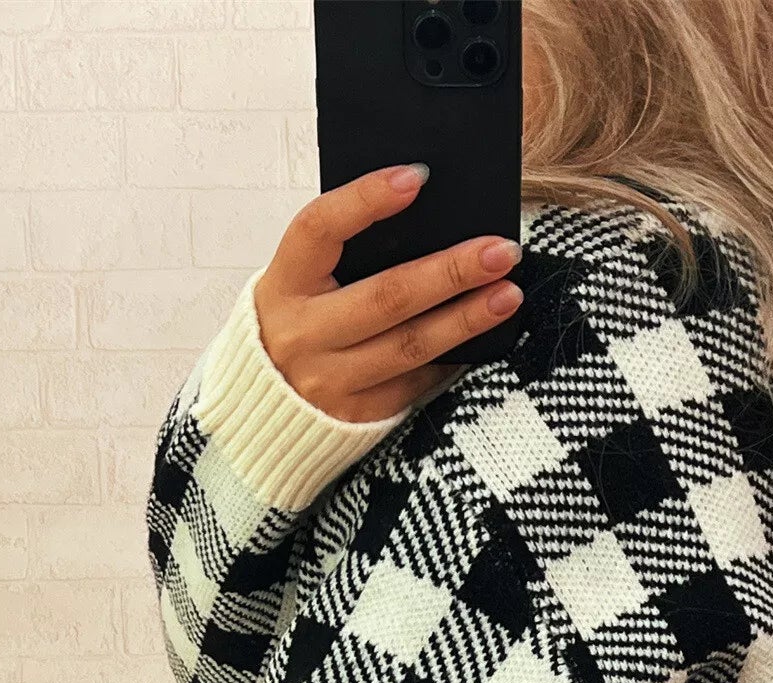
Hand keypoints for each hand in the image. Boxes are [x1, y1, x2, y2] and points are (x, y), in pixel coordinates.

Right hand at [252, 163, 523, 422]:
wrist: (265, 407)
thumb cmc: (298, 321)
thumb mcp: (301, 282)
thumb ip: (347, 253)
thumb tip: (425, 212)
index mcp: (284, 283)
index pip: (320, 228)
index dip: (365, 199)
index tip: (417, 176)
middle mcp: (303, 333)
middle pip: (385, 297)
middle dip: (450, 271)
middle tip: (500, 251)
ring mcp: (329, 380)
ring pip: (410, 345)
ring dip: (466, 319)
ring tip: (508, 294)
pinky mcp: (357, 414)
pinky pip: (416, 382)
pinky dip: (453, 357)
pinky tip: (485, 337)